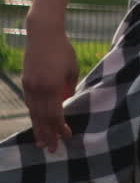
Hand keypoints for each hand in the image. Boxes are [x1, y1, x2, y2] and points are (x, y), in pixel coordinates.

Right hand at [22, 25, 78, 151]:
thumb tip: (66, 103)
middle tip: (52, 150)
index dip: (60, 128)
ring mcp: (29, 86)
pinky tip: (37, 122)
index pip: (56, 115)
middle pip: (42, 118)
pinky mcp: (25, 82)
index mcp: (52, 87)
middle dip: (48, 135)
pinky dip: (33, 115)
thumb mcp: (71, 69)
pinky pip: (29, 103)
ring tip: (41, 142)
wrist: (43, 33)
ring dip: (38, 129)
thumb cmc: (63, 49)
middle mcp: (38, 89)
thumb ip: (68, 88)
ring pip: (33, 113)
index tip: (67, 137)